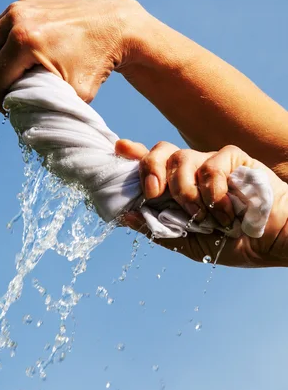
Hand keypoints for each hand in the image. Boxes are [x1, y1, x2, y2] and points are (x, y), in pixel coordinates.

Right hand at [0, 0, 140, 111]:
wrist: (114, 26)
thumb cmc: (97, 64)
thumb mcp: (74, 93)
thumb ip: (45, 105)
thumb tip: (19, 118)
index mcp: (27, 42)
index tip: (6, 110)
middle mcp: (17, 20)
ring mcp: (18, 8)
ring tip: (5, 80)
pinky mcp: (23, 5)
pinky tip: (15, 64)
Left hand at [115, 140, 287, 267]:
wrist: (270, 242)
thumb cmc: (232, 241)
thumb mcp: (189, 242)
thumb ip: (158, 229)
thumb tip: (125, 216)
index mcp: (178, 186)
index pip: (152, 163)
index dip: (134, 153)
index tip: (119, 147)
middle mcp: (192, 170)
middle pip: (161, 151)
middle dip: (151, 170)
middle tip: (154, 194)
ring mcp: (212, 162)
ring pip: (183, 158)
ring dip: (187, 194)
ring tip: (204, 218)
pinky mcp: (234, 158)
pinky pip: (211, 167)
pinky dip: (214, 194)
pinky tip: (226, 213)